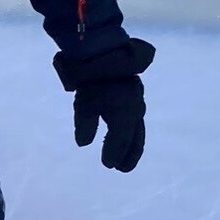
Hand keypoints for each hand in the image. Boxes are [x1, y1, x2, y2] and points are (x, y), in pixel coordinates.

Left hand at [54, 38, 154, 172]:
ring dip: (132, 143)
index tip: (108, 165)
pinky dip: (132, 129)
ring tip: (127, 157)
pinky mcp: (132, 94)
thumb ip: (85, 124)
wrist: (104, 49)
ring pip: (136, 127)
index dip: (114, 153)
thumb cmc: (91, 77)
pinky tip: (126, 131)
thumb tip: (83, 144)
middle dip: (129, 153)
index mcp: (124, 113)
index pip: (120, 139)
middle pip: (134, 137)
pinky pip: (135, 117)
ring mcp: (135, 100)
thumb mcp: (83, 101)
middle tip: (123, 169)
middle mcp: (134, 108)